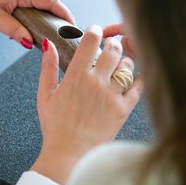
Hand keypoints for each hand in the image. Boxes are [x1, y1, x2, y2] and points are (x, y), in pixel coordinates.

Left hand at [0, 0, 74, 47]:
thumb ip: (14, 31)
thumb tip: (30, 43)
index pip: (51, 1)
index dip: (65, 14)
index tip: (74, 27)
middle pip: (51, 3)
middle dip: (62, 18)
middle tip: (70, 35)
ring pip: (44, 5)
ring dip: (52, 18)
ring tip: (60, 34)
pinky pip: (36, 6)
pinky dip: (42, 16)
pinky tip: (43, 29)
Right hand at [31, 25, 142, 184]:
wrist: (70, 153)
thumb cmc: (56, 127)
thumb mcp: (45, 95)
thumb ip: (47, 67)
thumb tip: (48, 45)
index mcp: (76, 75)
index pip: (91, 41)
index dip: (94, 31)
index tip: (95, 32)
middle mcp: (96, 82)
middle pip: (113, 49)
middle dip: (112, 43)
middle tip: (109, 46)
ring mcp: (112, 95)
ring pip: (127, 65)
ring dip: (125, 60)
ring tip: (118, 64)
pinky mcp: (123, 109)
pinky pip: (139, 86)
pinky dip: (140, 77)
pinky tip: (136, 75)